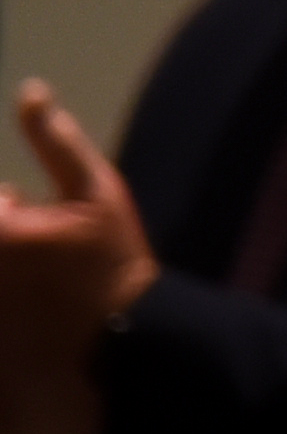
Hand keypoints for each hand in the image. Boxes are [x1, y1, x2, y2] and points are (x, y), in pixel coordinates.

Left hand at [0, 86, 151, 433]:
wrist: (127, 342)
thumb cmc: (115, 265)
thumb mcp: (100, 193)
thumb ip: (58, 142)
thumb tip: (31, 91)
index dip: (16, 207)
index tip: (46, 228)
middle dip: (16, 231)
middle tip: (50, 260)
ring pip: (1, 261)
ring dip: (16, 260)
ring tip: (43, 281)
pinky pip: (2, 292)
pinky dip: (12, 291)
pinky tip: (31, 301)